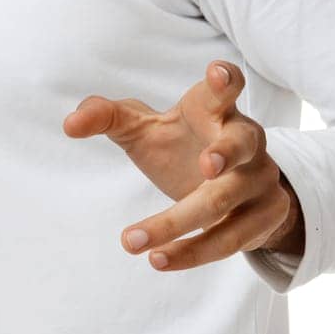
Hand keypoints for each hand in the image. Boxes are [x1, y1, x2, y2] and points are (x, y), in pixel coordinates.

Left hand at [62, 60, 301, 271]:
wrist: (233, 190)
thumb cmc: (181, 145)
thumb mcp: (142, 129)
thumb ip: (106, 117)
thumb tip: (69, 124)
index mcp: (215, 110)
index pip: (225, 88)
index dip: (225, 79)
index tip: (217, 74)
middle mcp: (247, 140)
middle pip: (242, 143)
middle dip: (226, 153)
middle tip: (206, 166)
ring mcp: (260, 179)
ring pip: (224, 202)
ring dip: (178, 225)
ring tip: (131, 241)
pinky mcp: (265, 216)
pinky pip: (230, 239)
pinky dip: (192, 253)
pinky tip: (158, 259)